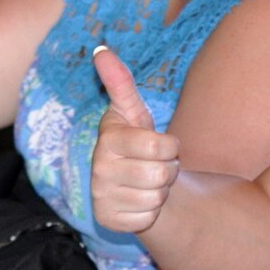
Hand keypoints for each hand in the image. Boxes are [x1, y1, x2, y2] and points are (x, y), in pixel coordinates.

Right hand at [90, 44, 179, 233]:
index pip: (161, 146)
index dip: (170, 147)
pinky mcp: (108, 220)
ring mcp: (101, 196)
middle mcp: (98, 169)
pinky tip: (139, 201)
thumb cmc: (136, 142)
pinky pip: (147, 219)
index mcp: (107, 139)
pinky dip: (150, 212)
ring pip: (156, 198)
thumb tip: (101, 49)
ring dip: (160, 192)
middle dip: (168, 171)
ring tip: (148, 183)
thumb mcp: (133, 111)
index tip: (160, 146)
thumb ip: (120, 82)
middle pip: (161, 175)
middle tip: (155, 165)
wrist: (130, 183)